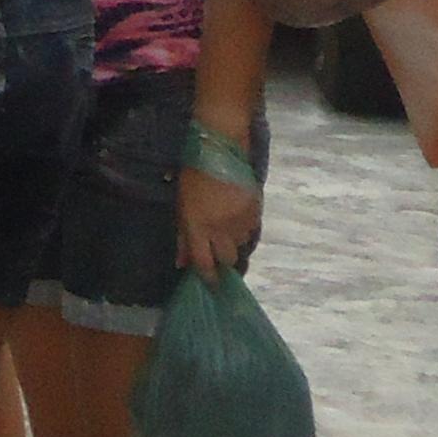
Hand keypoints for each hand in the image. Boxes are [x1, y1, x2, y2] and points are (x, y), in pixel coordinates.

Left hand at [176, 162, 260, 279]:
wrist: (221, 152)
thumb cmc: (193, 176)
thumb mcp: (181, 205)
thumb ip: (182, 236)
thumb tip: (181, 263)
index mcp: (198, 226)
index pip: (204, 263)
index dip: (207, 277)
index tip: (210, 284)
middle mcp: (221, 229)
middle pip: (227, 260)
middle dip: (222, 261)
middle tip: (218, 256)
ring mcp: (240, 222)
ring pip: (240, 246)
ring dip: (232, 243)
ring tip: (225, 229)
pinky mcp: (256, 214)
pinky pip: (251, 232)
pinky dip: (243, 230)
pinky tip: (236, 218)